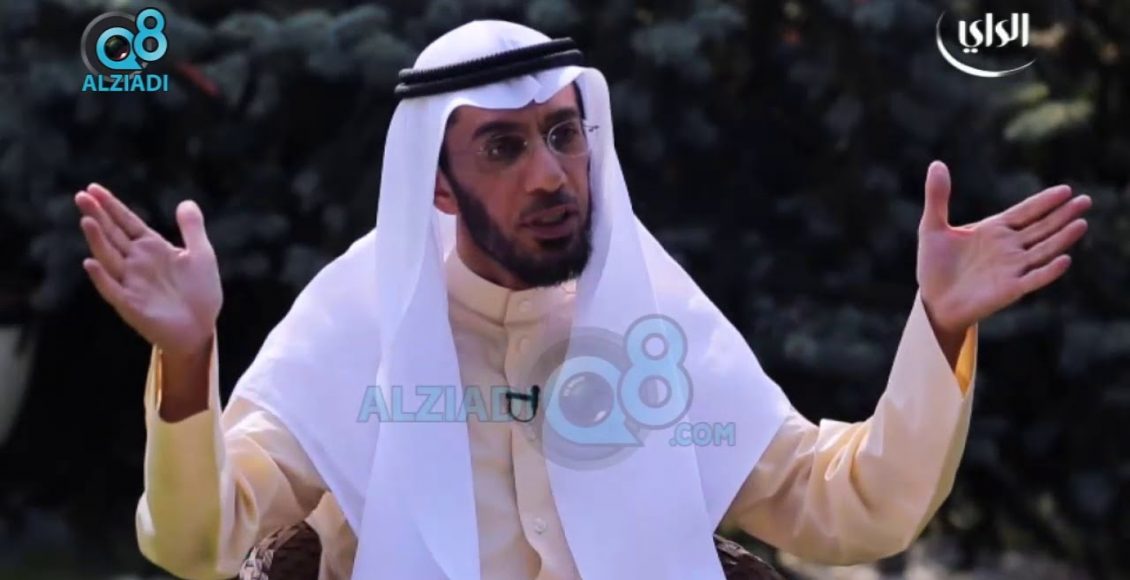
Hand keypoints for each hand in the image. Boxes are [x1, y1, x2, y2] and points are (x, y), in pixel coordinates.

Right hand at [75, 184, 221, 359]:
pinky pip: (113, 290)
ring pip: (109, 258)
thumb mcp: (201, 255)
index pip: (127, 223)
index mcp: (152, 248)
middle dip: (98, 216)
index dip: (112, 206)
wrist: (200, 328)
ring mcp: (131, 283)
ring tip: (87, 221)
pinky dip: (101, 278)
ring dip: (98, 241)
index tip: (93, 188)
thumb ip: (192, 229)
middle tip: (81, 196)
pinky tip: (91, 264)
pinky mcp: (131, 305)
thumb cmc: (200, 293)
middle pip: (113, 235)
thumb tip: (186, 202)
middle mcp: (136, 263)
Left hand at [916, 161, 1090, 336]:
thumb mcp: (932, 228)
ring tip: (1081, 223)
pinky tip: (1064, 259)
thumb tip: (936, 163)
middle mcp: (1008, 247)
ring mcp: (1011, 268)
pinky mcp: (1009, 289)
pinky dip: (1048, 271)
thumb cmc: (935, 266)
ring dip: (1062, 239)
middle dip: (1062, 215)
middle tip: (1085, 200)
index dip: (1044, 201)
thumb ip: (938, 197)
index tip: (1065, 190)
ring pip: (1043, 250)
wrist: (933, 302)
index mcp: (994, 230)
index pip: (1025, 212)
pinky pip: (1033, 279)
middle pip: (1041, 228)